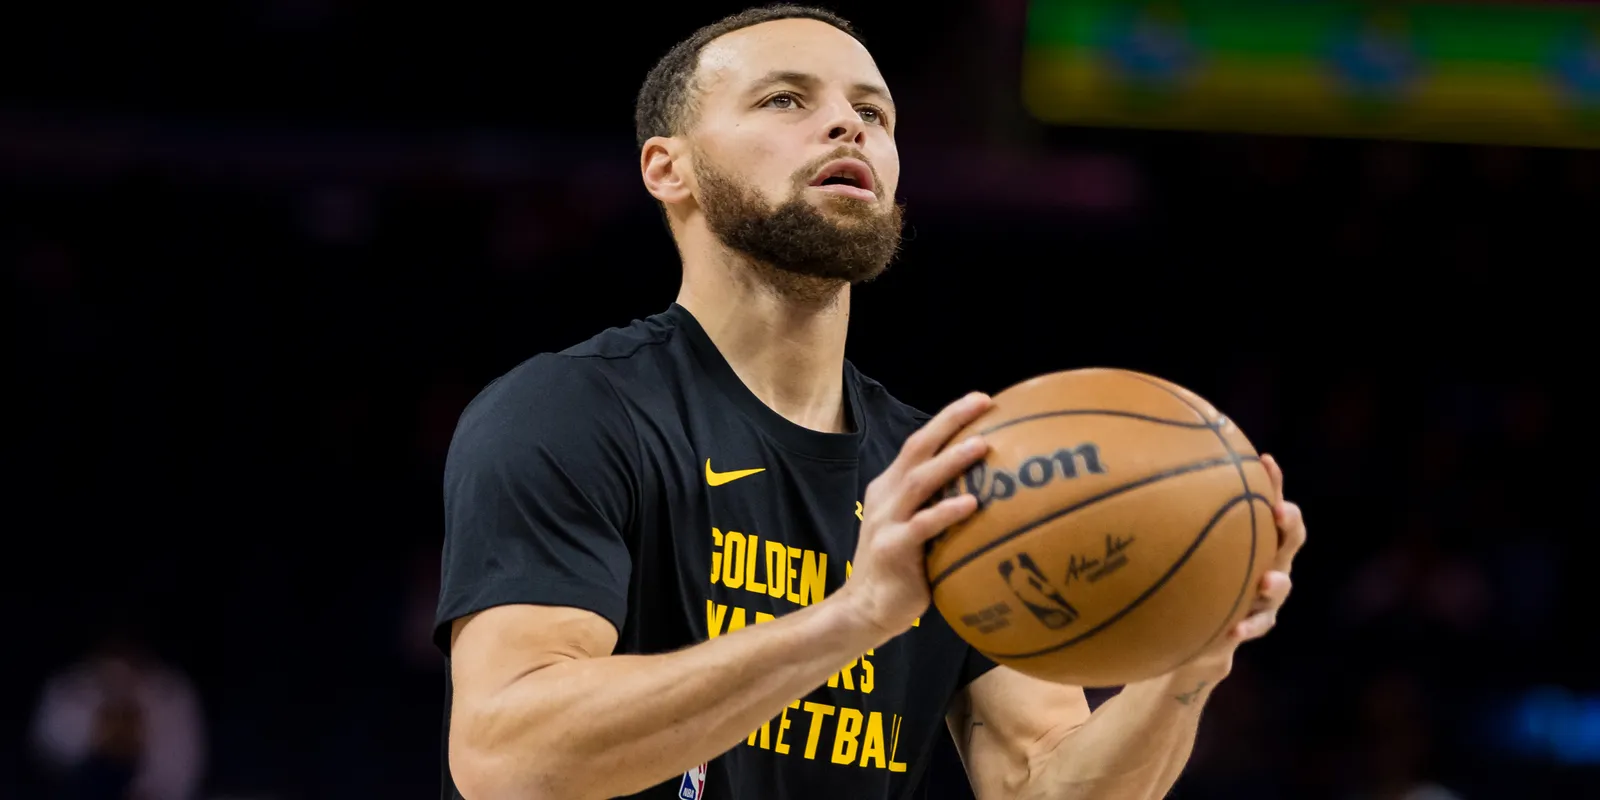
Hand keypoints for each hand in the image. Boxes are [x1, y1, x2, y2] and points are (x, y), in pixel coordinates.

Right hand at [835, 392, 993, 638]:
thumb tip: (989, 492)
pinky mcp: (892, 549)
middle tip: (984, 403)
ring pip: (920, 480)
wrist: (864, 609)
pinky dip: (947, 512)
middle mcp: (887, 496)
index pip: (919, 443)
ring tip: (981, 445)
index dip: (948, 419)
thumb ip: (938, 507)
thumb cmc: (901, 569)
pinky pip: (923, 526)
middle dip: (950, 421)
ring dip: (951, 460)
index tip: (981, 400)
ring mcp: (886, 521)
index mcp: (891, 487)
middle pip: (918, 448)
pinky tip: (972, 504)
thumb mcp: (915, 529)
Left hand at [1179, 454, 1306, 679]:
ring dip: (1277, 583)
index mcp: (1254, 533)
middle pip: (1289, 539)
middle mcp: (1268, 559)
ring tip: (1266, 581)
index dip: (1271, 481)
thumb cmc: (1192, 568)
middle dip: (1288, 523)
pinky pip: (1258, 625)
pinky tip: (1234, 630)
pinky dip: (1248, 626)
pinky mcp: (1256, 621)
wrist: (1199, 621)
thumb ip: (1175, 514)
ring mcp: (1266, 592)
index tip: (1263, 461)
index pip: (1267, 500)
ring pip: (1281, 585)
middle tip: (1279, 511)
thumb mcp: (1185, 541)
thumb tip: (1140, 473)